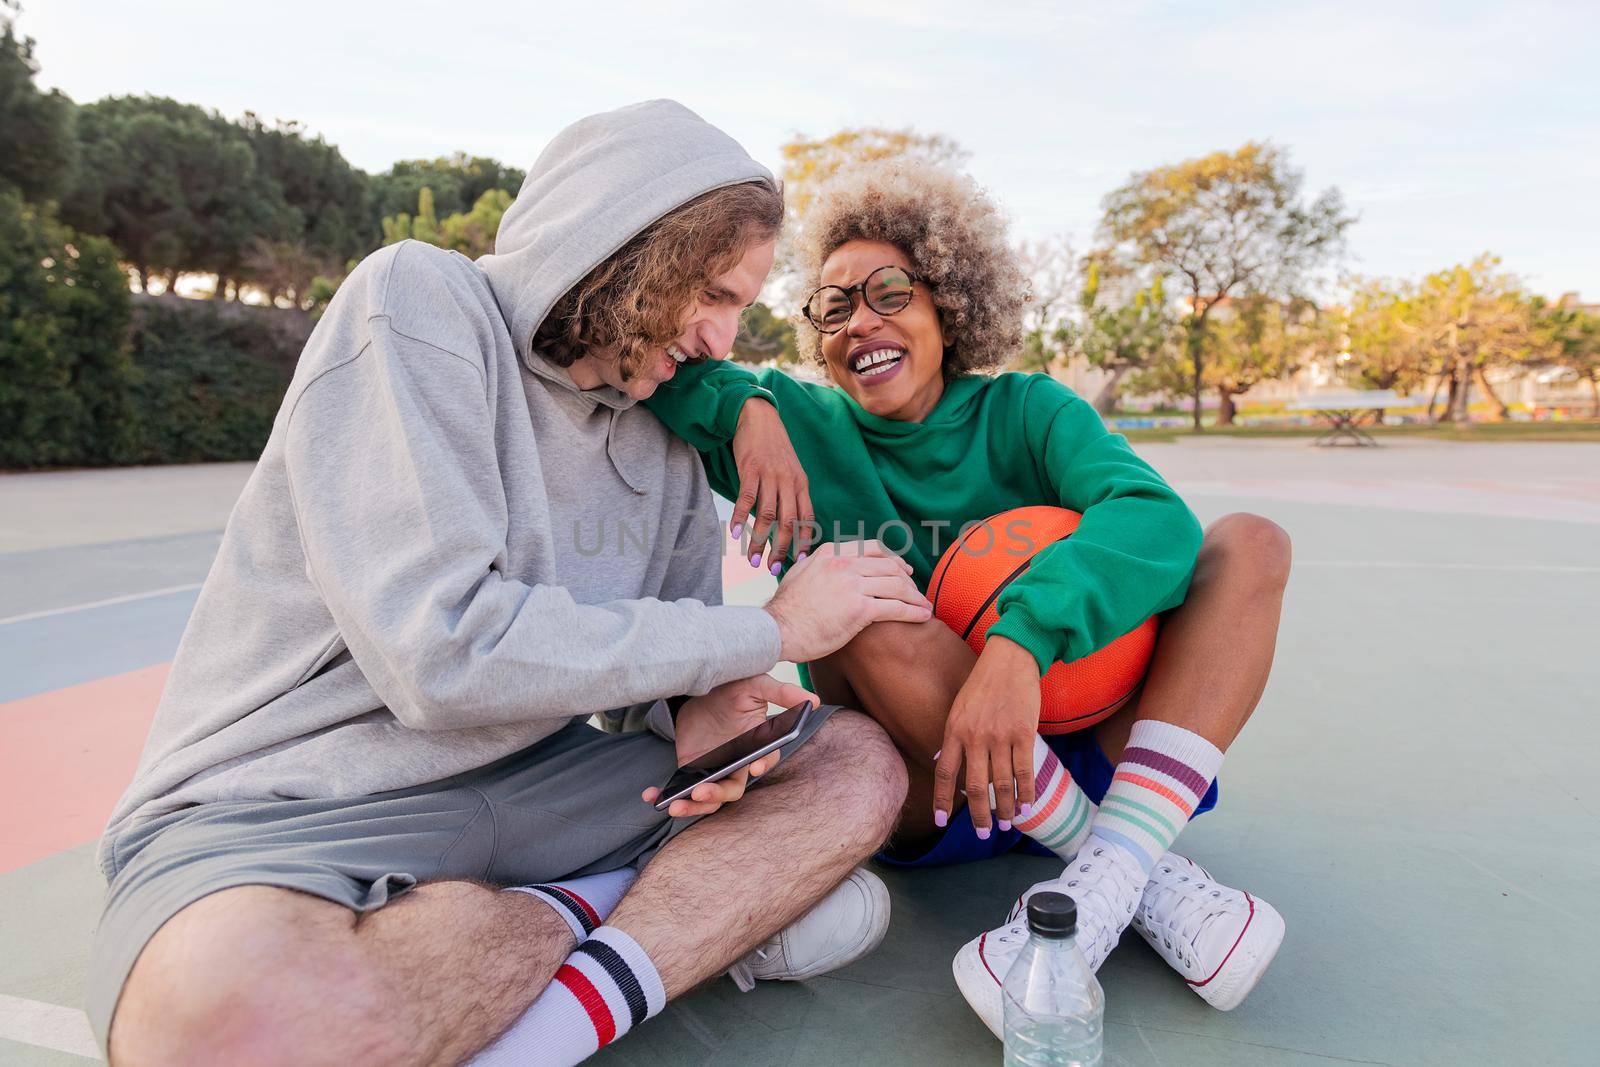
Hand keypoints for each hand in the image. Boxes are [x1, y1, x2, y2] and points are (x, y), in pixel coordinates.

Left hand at [640, 674, 818, 817]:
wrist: (701, 688)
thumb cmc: (734, 686)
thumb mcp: (755, 683)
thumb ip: (781, 692)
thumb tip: (813, 699)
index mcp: (757, 746)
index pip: (765, 761)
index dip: (762, 766)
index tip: (754, 767)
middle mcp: (737, 764)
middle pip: (732, 790)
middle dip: (717, 794)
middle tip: (700, 791)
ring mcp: (713, 771)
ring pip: (707, 799)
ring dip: (691, 806)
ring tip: (672, 805)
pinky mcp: (691, 771)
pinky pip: (681, 791)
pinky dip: (665, 797)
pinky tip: (651, 796)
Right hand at [729, 399, 814, 573]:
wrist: (759, 418)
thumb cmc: (774, 448)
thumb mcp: (791, 470)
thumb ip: (791, 494)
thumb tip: (788, 523)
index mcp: (801, 485)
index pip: (807, 518)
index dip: (804, 541)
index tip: (799, 561)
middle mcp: (789, 482)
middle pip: (788, 522)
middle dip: (780, 549)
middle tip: (772, 569)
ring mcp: (770, 476)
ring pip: (766, 515)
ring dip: (759, 540)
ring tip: (752, 559)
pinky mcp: (751, 470)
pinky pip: (746, 499)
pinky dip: (740, 518)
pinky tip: (735, 533)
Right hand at [762, 540, 932, 662]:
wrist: (777, 630)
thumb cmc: (785, 609)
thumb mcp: (799, 573)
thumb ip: (816, 564)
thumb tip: (819, 561)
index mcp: (832, 553)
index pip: (873, 548)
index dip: (893, 559)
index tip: (904, 570)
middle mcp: (845, 564)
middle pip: (890, 566)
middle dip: (908, 580)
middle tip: (917, 592)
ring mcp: (853, 585)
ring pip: (897, 585)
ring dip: (916, 597)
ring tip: (925, 606)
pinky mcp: (860, 609)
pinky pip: (896, 608)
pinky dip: (914, 612)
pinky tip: (922, 617)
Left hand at [933, 636, 1041, 835]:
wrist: (1010, 658)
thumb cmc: (983, 684)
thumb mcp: (959, 708)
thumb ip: (954, 737)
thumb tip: (944, 763)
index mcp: (954, 730)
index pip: (944, 772)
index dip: (942, 799)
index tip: (940, 821)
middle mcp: (975, 736)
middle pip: (975, 786)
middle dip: (979, 815)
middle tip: (983, 833)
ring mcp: (1000, 735)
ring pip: (1002, 783)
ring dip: (1005, 808)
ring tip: (1007, 823)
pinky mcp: (1024, 733)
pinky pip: (1024, 770)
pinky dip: (1026, 791)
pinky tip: (1027, 804)